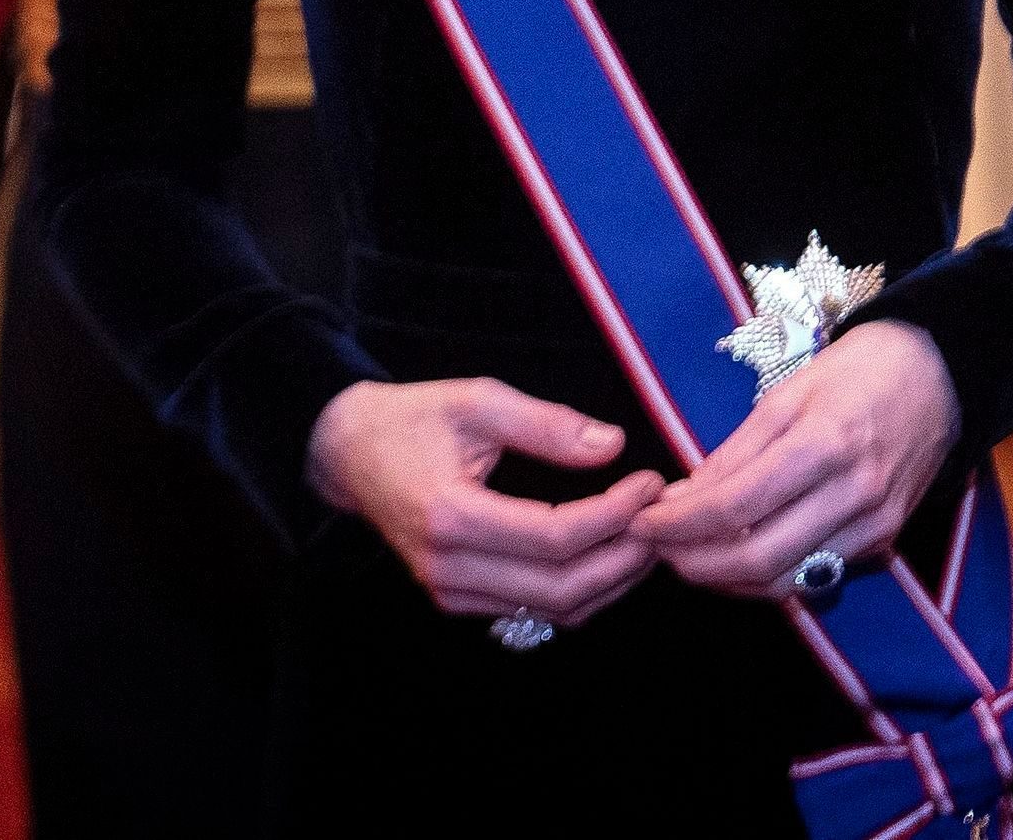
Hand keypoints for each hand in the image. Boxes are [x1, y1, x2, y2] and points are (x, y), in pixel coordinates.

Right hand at [307, 378, 664, 631]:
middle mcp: (449, 567)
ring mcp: (451, 592)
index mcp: (450, 516)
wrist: (349, 453)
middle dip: (624, 558)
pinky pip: (533, 611)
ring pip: (552, 610)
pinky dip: (580, 591)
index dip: (613, 516)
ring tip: (648, 536)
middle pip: (560, 588)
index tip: (651, 483)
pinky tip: (609, 555)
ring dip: (610, 581)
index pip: (554, 537)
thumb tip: (613, 446)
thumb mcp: (477, 401)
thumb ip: (545, 423)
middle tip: (663, 518)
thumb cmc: (413, 419)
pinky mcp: (457, 599)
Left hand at [636, 320, 959, 598]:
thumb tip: (682, 499)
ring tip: (688, 557)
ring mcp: (874, 525)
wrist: (938, 375)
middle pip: (757, 559)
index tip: (643, 521)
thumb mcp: (787, 393)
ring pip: (785, 582)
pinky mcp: (884, 543)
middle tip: (657, 549)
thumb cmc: (857, 372)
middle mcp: (854, 494)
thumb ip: (736, 452)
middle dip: (694, 563)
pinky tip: (736, 560)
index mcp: (824, 444)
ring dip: (726, 580)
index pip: (735, 508)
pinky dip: (767, 578)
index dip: (679, 524)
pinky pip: (814, 576)